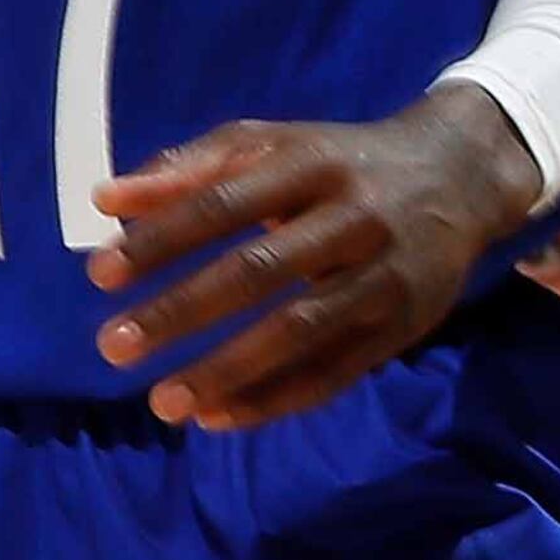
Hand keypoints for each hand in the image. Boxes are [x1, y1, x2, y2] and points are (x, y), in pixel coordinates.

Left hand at [88, 82, 545, 430]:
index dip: (162, 239)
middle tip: (113, 348)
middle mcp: (352, 220)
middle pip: (259, 272)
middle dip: (181, 312)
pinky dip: (275, 400)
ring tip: (163, 402)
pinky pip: (335, 373)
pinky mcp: (403, 327)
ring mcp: (383, 278)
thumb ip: (187, 168)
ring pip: (300, 332)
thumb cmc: (337, 159)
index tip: (99, 275)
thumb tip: (104, 201)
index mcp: (309, 164)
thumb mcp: (268, 142)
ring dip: (227, 372)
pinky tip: (218, 417)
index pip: (224, 204)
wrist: (460, 176)